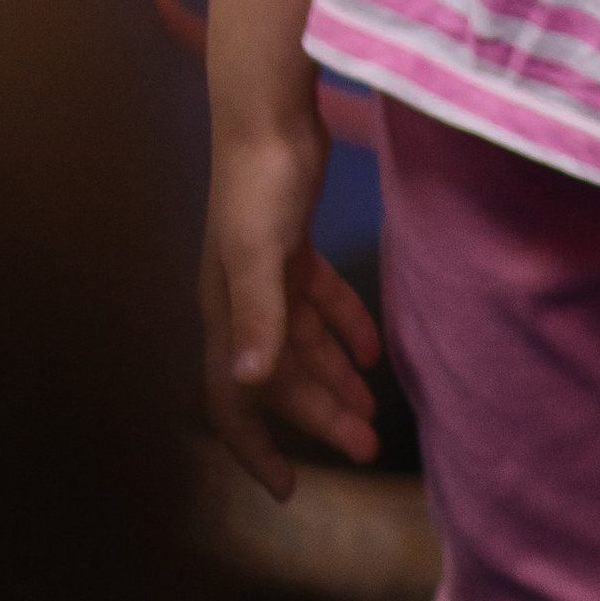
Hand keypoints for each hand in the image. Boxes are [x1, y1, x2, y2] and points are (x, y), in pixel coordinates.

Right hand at [201, 109, 384, 497]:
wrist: (269, 110)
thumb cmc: (260, 181)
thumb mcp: (260, 252)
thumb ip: (258, 316)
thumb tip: (247, 383)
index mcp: (225, 312)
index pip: (232, 399)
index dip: (256, 448)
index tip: (288, 490)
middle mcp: (240, 301)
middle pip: (278, 377)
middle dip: (317, 416)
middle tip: (365, 445)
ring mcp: (265, 272)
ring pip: (301, 343)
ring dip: (335, 377)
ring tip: (374, 410)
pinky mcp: (290, 243)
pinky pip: (317, 300)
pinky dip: (344, 325)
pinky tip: (374, 348)